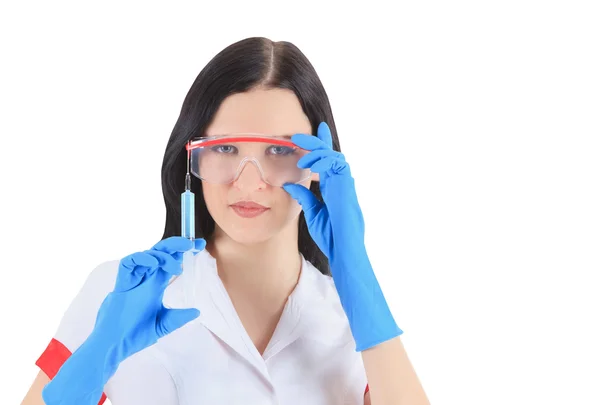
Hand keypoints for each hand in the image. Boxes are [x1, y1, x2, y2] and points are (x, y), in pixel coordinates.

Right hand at [93, 236, 205, 356]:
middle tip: (191, 244)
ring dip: (162, 255)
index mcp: (155, 286)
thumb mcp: (163, 325)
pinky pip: (128, 263)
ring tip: (176, 267)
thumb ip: (178, 317)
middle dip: (176, 245)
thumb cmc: (135, 335)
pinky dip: (141, 258)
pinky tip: (154, 263)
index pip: (170, 262)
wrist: (115, 347)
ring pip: (146, 254)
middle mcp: (145, 279)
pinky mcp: (121, 284)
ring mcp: (133, 280)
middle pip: (159, 253)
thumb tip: (197, 311)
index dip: (183, 252)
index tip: (200, 244)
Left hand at [284, 122, 401, 350]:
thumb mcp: (313, 214)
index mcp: (335, 190)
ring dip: (318, 151)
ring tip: (300, 148)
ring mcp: (346, 188)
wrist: (346, 254)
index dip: (322, 147)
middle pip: (332, 156)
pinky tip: (309, 162)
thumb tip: (289, 184)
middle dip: (318, 142)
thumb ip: (304, 198)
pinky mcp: (347, 192)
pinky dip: (323, 163)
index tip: (312, 133)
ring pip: (335, 159)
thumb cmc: (333, 238)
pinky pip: (337, 170)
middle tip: (299, 133)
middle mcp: (342, 186)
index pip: (328, 164)